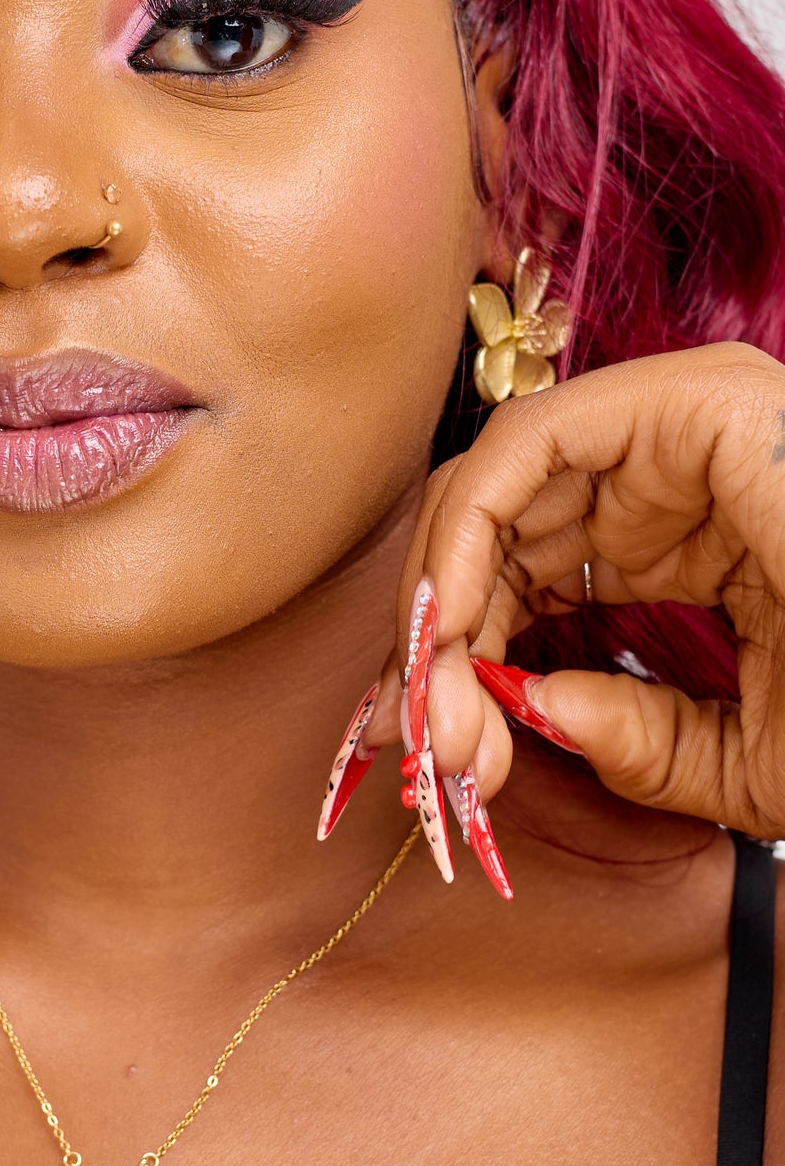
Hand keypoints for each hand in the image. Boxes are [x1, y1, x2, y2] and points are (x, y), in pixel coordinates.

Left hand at [317, 343, 784, 892]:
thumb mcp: (748, 764)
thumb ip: (638, 741)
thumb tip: (530, 706)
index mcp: (685, 540)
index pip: (530, 580)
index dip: (460, 662)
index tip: (427, 750)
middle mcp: (670, 474)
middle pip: (495, 536)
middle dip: (436, 643)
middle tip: (416, 743)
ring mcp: (678, 428)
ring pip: (491, 491)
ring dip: (438, 602)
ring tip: (433, 706)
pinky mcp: (686, 402)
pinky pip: (521, 453)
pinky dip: (464, 537)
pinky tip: (448, 627)